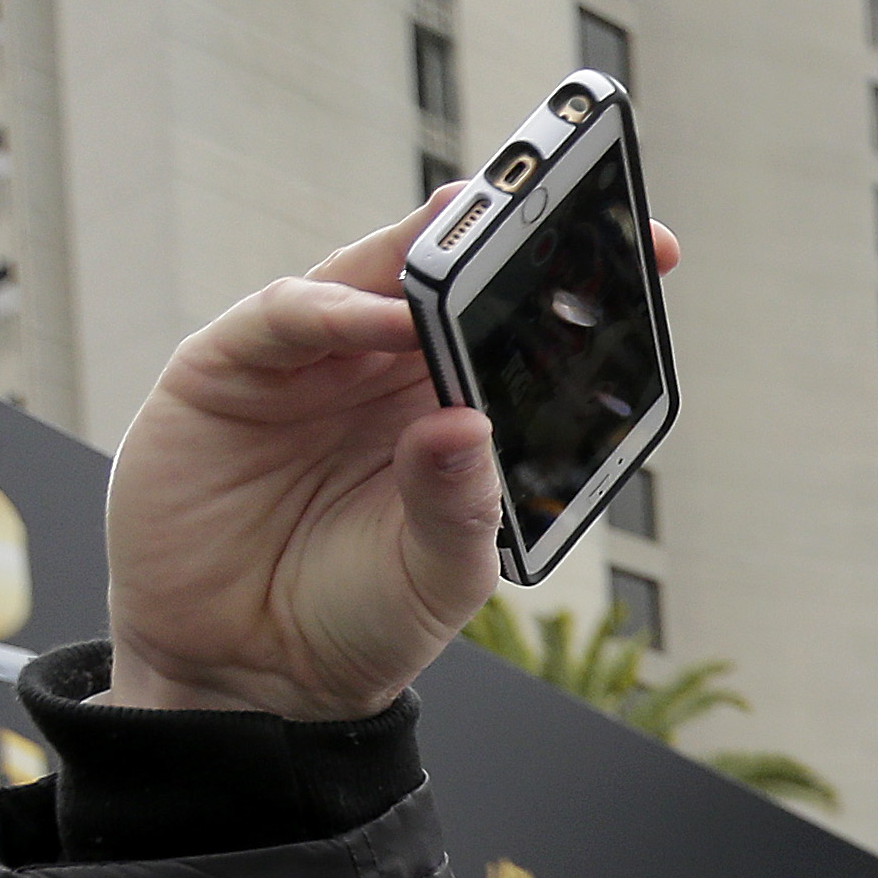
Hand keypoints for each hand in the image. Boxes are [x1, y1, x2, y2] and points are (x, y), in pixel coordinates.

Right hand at [102, 194, 681, 720]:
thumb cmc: (353, 620)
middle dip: (498, 239)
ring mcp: (306, 366)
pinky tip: (385, 315)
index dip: (569, 286)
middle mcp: (380, 372)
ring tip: (474, 241)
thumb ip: (459, 506)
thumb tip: (469, 423)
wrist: (243, 677)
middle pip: (444, 280)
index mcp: (446, 410)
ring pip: (368, 278)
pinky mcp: (225, 371)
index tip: (652, 252)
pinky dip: (336, 310)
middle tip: (557, 201)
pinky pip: (287, 316)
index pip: (512, 327)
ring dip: (419, 252)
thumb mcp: (435, 577)